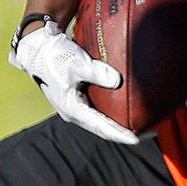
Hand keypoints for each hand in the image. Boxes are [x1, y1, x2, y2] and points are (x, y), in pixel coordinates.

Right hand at [9, 20, 137, 143]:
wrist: (37, 47)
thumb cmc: (54, 55)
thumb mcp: (76, 63)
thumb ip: (97, 72)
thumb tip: (117, 80)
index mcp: (73, 109)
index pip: (101, 128)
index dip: (120, 134)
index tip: (139, 138)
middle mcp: (75, 111)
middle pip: (104, 128)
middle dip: (125, 131)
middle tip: (149, 131)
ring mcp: (76, 104)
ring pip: (101, 119)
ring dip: (120, 121)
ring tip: (142, 121)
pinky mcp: (78, 94)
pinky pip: (99, 107)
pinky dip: (113, 108)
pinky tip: (126, 104)